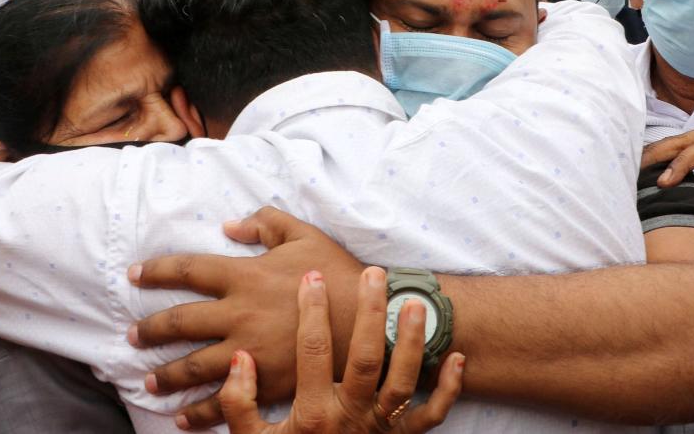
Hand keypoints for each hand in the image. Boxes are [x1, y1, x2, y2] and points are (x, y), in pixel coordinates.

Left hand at [128, 206, 364, 428]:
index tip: (134, 274)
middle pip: (179, 323)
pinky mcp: (265, 381)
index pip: (188, 270)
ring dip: (167, 375)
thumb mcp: (305, 236)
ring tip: (149, 381)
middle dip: (150, 331)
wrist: (370, 322)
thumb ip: (266, 224)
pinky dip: (200, 412)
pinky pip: (224, 401)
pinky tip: (183, 417)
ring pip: (194, 366)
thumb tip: (230, 226)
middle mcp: (238, 314)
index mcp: (244, 275)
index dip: (156, 270)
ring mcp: (249, 351)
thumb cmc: (339, 275)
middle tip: (131, 336)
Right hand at [219, 268, 463, 433]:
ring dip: (412, 342)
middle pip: (365, 358)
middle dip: (370, 312)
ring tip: (415, 303)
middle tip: (373, 274)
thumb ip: (239, 403)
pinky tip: (455, 359)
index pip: (312, 351)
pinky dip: (448, 390)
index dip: (311, 311)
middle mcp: (351, 418)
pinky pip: (431, 417)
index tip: (311, 278)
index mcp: (313, 415)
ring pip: (404, 382)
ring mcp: (381, 430)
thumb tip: (241, 359)